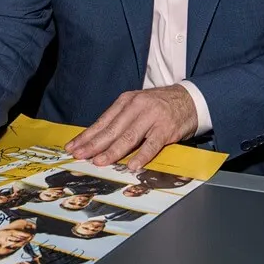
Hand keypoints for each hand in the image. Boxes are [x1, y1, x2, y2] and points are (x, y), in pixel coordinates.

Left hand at [66, 85, 197, 170]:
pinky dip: (142, 156)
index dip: (87, 135)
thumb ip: (120, 120)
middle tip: (80, 156)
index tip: (73, 147)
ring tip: (100, 162)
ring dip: (113, 151)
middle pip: (112, 129)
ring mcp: (152, 117)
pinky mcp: (166, 128)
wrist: (190, 99)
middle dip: (94, 144)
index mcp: (126, 101)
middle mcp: (137, 107)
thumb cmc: (159, 105)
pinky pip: (152, 144)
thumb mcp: (137, 106)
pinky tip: (132, 165)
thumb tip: (97, 140)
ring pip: (129, 137)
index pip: (103, 121)